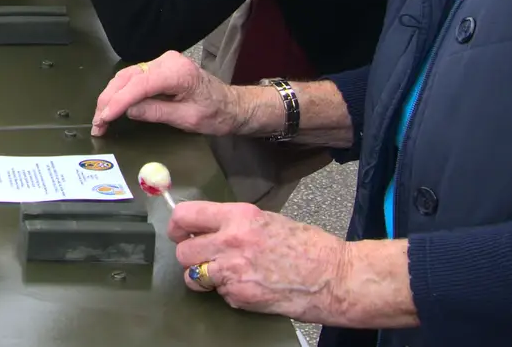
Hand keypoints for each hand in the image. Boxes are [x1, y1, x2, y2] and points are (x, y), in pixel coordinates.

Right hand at [91, 51, 250, 136]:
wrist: (233, 105)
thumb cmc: (216, 114)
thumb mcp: (188, 119)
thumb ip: (156, 112)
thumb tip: (128, 111)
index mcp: (176, 72)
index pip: (138, 85)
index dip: (118, 102)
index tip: (104, 118)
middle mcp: (166, 61)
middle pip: (127, 78)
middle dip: (108, 100)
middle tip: (97, 123)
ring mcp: (161, 62)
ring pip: (126, 76)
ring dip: (111, 96)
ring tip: (101, 117)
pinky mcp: (159, 68)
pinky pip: (134, 78)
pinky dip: (121, 92)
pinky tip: (112, 106)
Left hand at [171, 202, 353, 324]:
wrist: (334, 277)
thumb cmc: (308, 246)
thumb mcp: (267, 220)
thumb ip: (234, 223)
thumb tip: (207, 227)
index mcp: (238, 217)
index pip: (186, 215)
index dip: (176, 226)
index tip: (178, 232)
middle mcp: (231, 242)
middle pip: (183, 251)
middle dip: (189, 256)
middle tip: (202, 257)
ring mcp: (234, 272)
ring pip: (193, 276)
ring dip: (202, 277)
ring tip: (223, 275)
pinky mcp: (241, 296)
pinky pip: (221, 294)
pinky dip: (229, 293)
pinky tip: (250, 286)